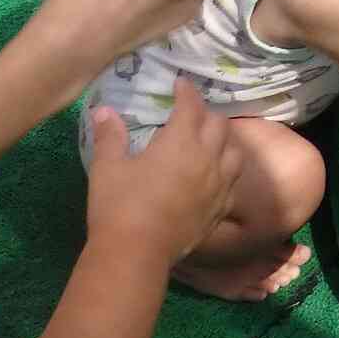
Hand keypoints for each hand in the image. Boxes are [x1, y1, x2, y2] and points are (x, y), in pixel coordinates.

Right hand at [85, 80, 238, 268]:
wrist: (136, 253)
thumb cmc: (119, 206)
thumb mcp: (107, 167)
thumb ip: (110, 136)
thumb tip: (104, 110)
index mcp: (181, 142)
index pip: (191, 106)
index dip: (187, 92)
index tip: (180, 84)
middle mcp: (208, 159)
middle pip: (219, 125)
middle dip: (206, 114)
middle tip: (191, 114)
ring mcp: (219, 185)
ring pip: (234, 152)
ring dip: (224, 141)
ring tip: (210, 141)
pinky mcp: (220, 209)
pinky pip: (233, 183)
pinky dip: (227, 172)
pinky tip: (216, 176)